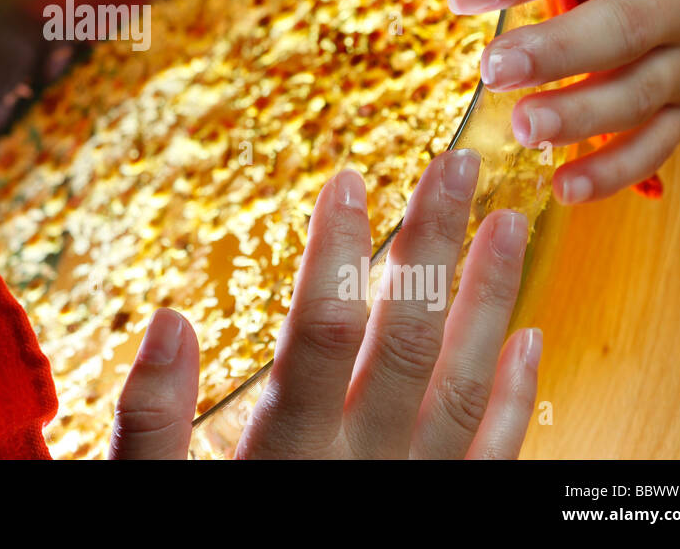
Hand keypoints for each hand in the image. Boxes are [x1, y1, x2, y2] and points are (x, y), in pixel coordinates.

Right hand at [108, 152, 540, 458]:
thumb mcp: (148, 498)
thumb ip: (152, 420)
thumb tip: (170, 318)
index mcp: (289, 454)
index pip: (319, 333)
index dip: (337, 253)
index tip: (350, 177)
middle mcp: (362, 469)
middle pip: (407, 342)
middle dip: (433, 247)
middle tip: (458, 165)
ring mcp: (413, 495)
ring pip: (465, 389)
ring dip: (492, 303)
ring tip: (512, 226)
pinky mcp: (443, 516)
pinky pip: (493, 459)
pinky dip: (519, 401)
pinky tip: (531, 342)